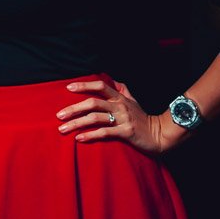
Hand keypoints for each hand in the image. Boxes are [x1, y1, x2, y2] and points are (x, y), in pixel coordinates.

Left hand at [57, 79, 183, 154]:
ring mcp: (123, 119)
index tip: (68, 87)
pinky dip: (90, 135)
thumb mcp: (134, 102)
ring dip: (77, 123)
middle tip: (58, 115)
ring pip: (95, 118)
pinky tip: (79, 139)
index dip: (84, 85)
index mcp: (120, 98)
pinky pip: (105, 133)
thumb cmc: (143, 119)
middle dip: (73, 108)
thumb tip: (114, 79)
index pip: (100, 86)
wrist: (161, 135)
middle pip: (92, 103)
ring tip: (63, 129)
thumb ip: (123, 90)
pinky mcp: (126, 133)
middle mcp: (120, 106)